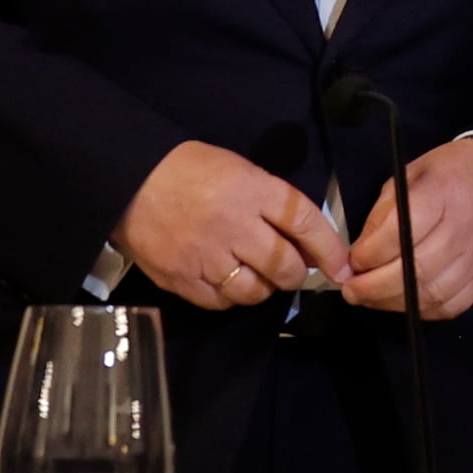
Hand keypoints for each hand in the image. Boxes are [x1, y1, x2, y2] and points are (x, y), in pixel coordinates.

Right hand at [118, 142, 348, 310]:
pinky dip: (231, 296)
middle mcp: (235, 225)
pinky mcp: (184, 279)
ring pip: (256, 292)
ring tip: (256, 273)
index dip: (330, 249)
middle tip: (291, 269)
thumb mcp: (239, 170)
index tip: (342, 267)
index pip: (306, 223)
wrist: (130, 181)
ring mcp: (208, 256)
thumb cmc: (189, 170)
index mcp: (254, 190)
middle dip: (296, 273)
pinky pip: (222, 302)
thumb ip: (272, 203)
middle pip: (285, 266)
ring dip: (265, 288)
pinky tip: (226, 280)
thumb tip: (305, 242)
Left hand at [338, 142, 472, 317]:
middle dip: (375, 286)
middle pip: (416, 269)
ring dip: (393, 302)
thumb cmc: (451, 175)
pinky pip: (451, 306)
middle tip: (352, 289)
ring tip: (371, 298)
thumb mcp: (410, 175)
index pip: (402, 232)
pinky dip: (422, 310)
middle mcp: (463, 227)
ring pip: (432, 294)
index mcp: (442, 192)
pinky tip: (403, 301)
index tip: (353, 260)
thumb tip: (360, 253)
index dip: (371, 252)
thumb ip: (383, 213)